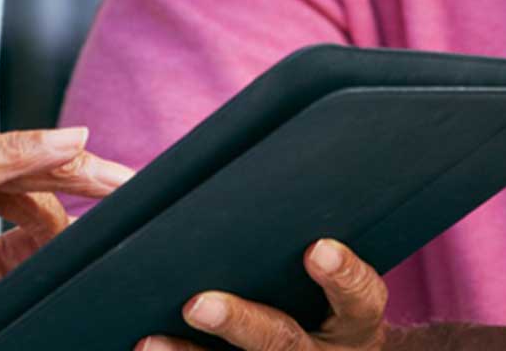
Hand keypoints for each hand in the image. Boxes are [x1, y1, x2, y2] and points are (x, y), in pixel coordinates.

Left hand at [136, 238, 390, 350]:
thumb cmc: (323, 296)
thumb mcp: (333, 275)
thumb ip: (304, 235)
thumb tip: (251, 171)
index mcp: (353, 321)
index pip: (360, 298)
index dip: (343, 276)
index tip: (318, 248)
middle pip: (283, 343)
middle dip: (241, 324)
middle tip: (198, 303)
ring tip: (151, 340)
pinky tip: (145, 349)